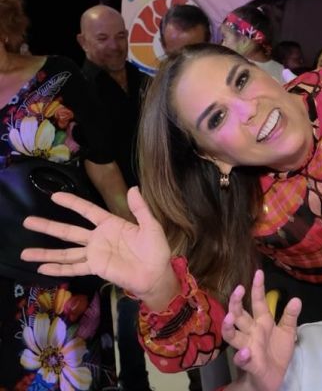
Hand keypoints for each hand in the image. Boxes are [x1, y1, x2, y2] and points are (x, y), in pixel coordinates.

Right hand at [20, 187, 175, 307]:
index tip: (54, 197)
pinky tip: (42, 268)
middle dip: (48, 226)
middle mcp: (99, 238)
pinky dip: (58, 269)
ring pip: (66, 252)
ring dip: (46, 252)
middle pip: (69, 231)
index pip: (88, 211)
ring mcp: (95, 254)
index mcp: (111, 225)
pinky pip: (74, 268)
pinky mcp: (96, 268)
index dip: (72, 203)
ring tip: (25, 252)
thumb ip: (140, 209)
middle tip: (27, 221)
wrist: (156, 274)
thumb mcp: (151, 226)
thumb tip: (133, 188)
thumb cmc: (156, 250)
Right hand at [222, 270, 301, 390]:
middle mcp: (251, 332)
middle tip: (238, 289)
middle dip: (236, 302)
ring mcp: (248, 347)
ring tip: (229, 317)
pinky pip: (243, 359)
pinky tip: (245, 352)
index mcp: (262, 322)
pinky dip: (242, 356)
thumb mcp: (287, 332)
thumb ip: (290, 316)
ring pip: (233, 336)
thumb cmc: (277, 352)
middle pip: (239, 315)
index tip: (258, 272)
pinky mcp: (250, 364)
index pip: (258, 302)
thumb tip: (296, 299)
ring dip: (229, 327)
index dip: (257, 288)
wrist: (273, 377)